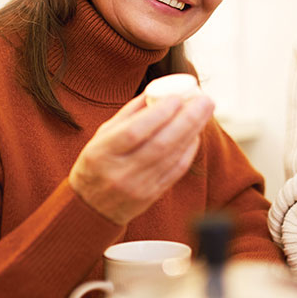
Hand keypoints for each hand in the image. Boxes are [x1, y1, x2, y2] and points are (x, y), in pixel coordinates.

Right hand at [69, 93, 214, 224]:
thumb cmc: (97, 162)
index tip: (177, 97)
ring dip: (192, 131)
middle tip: (204, 99)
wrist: (92, 207)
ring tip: (205, 111)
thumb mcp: (102, 135)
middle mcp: (120, 172)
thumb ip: (129, 113)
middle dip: (187, 119)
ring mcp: (138, 187)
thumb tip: (157, 90)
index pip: (134, 131)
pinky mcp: (152, 196)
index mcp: (101, 153)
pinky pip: (176, 171)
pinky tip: (195, 134)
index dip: (159, 113)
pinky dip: (189, 151)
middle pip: (160, 144)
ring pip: (172, 157)